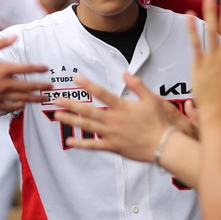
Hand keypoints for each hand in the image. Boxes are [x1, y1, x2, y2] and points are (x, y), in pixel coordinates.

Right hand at [0, 34, 50, 110]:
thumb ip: (1, 43)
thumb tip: (15, 36)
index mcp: (2, 69)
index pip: (25, 68)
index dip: (38, 68)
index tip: (46, 68)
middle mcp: (2, 83)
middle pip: (27, 86)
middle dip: (41, 87)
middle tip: (51, 87)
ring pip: (20, 99)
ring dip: (33, 99)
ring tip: (43, 99)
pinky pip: (8, 107)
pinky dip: (17, 107)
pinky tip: (22, 106)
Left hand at [53, 73, 188, 160]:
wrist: (163, 145)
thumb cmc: (159, 122)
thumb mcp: (151, 99)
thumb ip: (137, 85)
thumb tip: (125, 72)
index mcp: (122, 107)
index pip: (102, 93)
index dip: (88, 85)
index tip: (76, 78)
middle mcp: (113, 120)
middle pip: (88, 111)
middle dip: (71, 104)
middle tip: (57, 100)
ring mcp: (112, 134)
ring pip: (87, 127)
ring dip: (71, 121)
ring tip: (57, 116)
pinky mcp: (113, 147)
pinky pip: (94, 145)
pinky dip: (81, 143)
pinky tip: (70, 141)